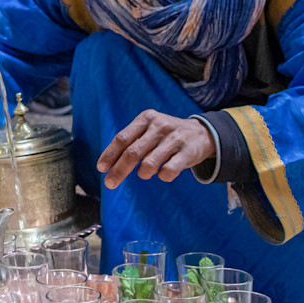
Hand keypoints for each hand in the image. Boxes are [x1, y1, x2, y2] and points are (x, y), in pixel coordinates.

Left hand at [97, 110, 215, 189]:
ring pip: (149, 164)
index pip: (122, 138)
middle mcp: (160, 126)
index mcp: (146, 119)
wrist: (202, 133)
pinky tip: (164, 173)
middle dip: (119, 171)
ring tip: (145, 173)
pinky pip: (168, 171)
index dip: (110, 154)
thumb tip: (108, 164)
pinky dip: (162, 176)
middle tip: (110, 183)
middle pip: (132, 152)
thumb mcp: (149, 129)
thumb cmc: (166, 135)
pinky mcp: (188, 152)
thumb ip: (131, 141)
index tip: (101, 168)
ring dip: (143, 173)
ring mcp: (175, 139)